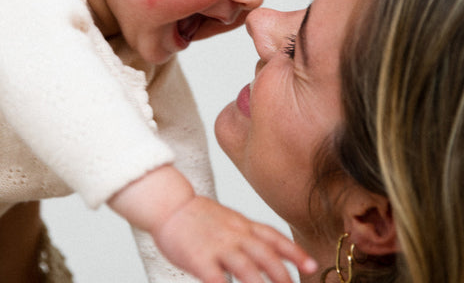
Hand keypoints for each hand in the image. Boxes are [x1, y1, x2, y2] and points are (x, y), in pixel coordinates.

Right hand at [153, 196, 316, 282]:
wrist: (167, 204)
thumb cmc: (197, 217)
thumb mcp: (228, 220)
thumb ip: (247, 236)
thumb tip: (271, 255)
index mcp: (241, 225)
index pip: (273, 237)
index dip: (294, 251)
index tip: (312, 265)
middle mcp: (234, 234)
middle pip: (265, 255)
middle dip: (283, 275)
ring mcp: (217, 246)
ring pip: (246, 268)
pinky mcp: (198, 259)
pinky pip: (216, 279)